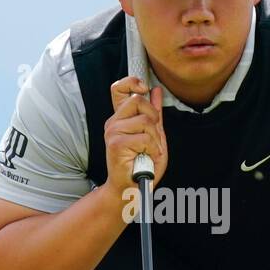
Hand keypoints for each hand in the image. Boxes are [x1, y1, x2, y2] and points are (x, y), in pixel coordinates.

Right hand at [104, 76, 167, 201]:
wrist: (132, 187)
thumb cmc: (142, 163)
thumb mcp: (153, 134)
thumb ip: (153, 113)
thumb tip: (155, 91)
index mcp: (120, 117)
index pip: (119, 88)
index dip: (132, 82)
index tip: (145, 88)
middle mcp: (114, 122)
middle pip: (138, 100)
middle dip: (154, 117)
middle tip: (153, 136)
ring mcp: (113, 131)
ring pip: (145, 120)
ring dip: (155, 138)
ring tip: (149, 150)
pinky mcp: (116, 143)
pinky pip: (145, 137)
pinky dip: (152, 148)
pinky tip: (146, 157)